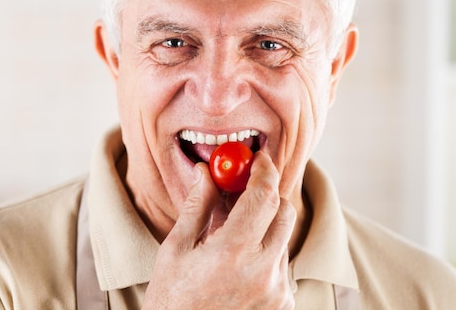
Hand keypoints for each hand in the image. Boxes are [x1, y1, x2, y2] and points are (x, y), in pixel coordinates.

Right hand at [142, 152, 296, 309]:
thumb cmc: (172, 300)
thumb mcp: (176, 250)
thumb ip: (198, 206)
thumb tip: (207, 173)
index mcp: (232, 252)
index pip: (263, 196)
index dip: (263, 170)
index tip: (258, 159)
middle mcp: (263, 271)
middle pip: (284, 212)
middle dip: (267, 195)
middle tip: (245, 190)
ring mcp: (277, 290)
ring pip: (282, 237)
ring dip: (263, 226)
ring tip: (230, 235)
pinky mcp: (283, 304)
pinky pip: (280, 262)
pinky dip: (264, 251)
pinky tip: (237, 261)